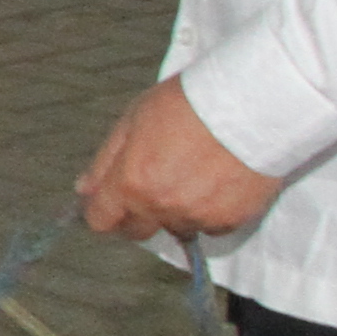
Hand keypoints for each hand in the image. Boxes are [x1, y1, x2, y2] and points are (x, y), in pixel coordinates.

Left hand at [76, 78, 283, 241]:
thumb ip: (105, 162)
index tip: (109, 202)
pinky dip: (209, 212)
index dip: (102, 212)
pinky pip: (211, 227)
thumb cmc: (189, 102)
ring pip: (176, 228)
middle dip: (137, 215)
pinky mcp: (231, 220)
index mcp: (131, 183)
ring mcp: (197, 217)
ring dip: (176, 212)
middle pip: (138, 232)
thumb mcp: (133, 119)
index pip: (101, 221)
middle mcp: (161, 207)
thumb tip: (84, 190)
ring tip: (192, 176)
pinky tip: (217, 182)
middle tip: (152, 186)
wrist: (252, 104)